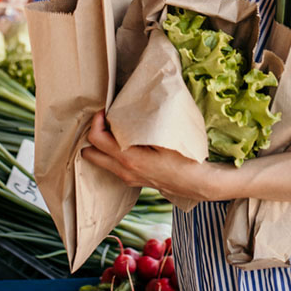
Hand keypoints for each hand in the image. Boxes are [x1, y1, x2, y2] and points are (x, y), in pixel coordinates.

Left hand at [80, 112, 232, 203]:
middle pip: (90, 154)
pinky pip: (113, 165)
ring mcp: (128, 178)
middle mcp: (123, 171)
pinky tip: (127, 142)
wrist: (200, 183)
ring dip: (101, 145)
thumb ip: (143, 125)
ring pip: (101, 161)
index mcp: (128, 158)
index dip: (96, 121)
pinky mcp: (135, 180)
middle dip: (93, 135)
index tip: (105, 109)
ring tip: (115, 129)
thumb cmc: (186, 158)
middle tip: (105, 120)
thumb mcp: (165, 138)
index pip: (96, 139)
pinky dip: (112, 153)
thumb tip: (129, 107)